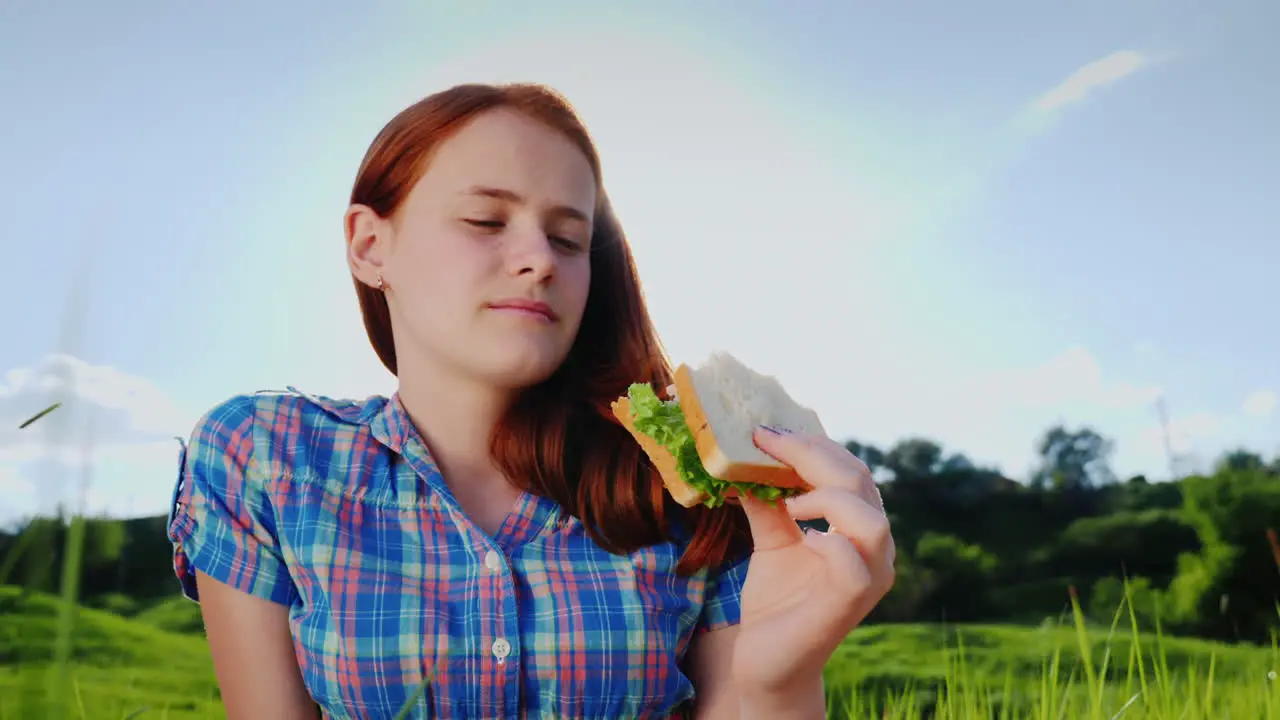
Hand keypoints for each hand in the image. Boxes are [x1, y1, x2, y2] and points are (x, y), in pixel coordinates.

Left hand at [730, 426, 895, 696]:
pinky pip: (853, 563)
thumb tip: (745, 455)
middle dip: (811, 454)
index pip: (850, 470)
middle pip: (860, 481)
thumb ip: (768, 501)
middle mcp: (875, 549)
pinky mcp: (852, 603)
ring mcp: (869, 577)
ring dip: (826, 497)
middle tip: (766, 442)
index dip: (812, 444)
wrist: (768, 663)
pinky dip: (827, 541)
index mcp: (859, 527)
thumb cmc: (777, 602)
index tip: (766, 430)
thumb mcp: (771, 539)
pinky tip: (802, 537)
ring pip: (869, 519)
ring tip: (790, 502)